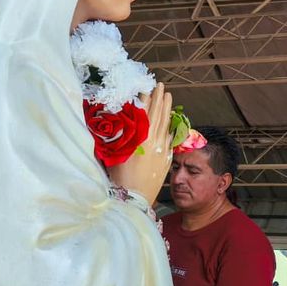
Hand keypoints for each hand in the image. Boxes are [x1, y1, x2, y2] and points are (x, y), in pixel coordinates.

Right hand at [107, 83, 173, 203]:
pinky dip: (171, 128)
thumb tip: (118, 120)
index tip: (147, 88)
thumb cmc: (120, 178)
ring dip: (167, 110)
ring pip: (166, 125)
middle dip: (159, 99)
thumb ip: (118, 136)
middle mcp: (153, 142)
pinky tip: (171, 121)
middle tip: (161, 86)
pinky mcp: (166, 159)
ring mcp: (162, 150)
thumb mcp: (114, 154)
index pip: (144, 114)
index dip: (146, 100)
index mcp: (139, 139)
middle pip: (158, 116)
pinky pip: (170, 139)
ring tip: (168, 97)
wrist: (135, 198)